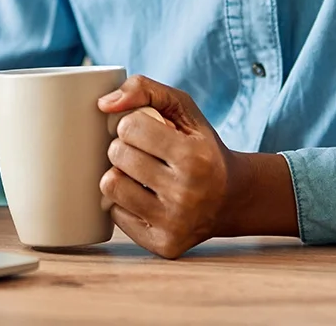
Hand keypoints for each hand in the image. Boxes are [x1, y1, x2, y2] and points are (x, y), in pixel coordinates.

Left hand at [97, 75, 297, 257]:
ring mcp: (175, 224)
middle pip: (118, 156)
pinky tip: (144, 197)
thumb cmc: (200, 146)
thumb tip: (103, 104)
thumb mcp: (183, 109)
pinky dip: (124, 202)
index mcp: (193, 157)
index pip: (129, 127)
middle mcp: (186, 194)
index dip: (131, 124)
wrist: (232, 197)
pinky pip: (116, 215)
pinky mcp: (164, 245)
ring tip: (139, 172)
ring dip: (119, 174)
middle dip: (123, 147)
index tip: (144, 130)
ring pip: (111, 186)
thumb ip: (145, 89)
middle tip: (141, 152)